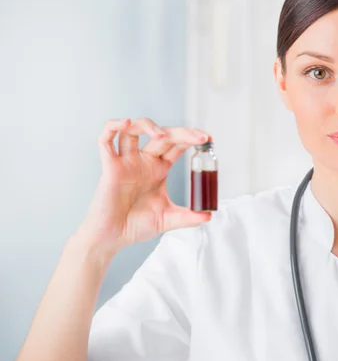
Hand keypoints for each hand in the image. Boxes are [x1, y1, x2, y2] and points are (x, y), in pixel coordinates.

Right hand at [74, 118, 211, 259]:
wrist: (113, 237)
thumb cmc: (135, 225)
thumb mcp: (168, 219)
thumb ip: (188, 217)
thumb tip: (209, 216)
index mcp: (158, 169)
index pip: (176, 146)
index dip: (191, 138)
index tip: (207, 138)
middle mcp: (144, 161)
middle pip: (162, 135)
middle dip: (181, 132)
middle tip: (199, 137)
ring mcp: (126, 162)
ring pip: (133, 130)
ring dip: (147, 125)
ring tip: (162, 134)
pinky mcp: (110, 167)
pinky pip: (105, 140)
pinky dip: (112, 127)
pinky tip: (125, 123)